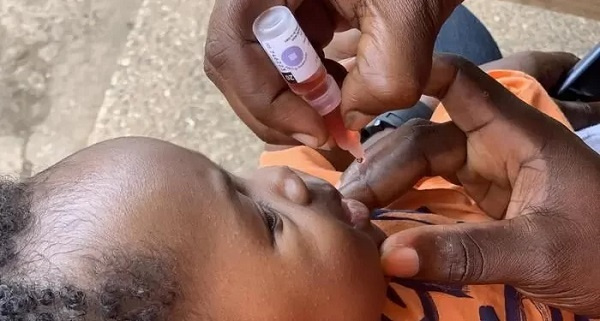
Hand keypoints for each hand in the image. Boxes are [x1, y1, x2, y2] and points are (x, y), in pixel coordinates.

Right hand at [204, 0, 461, 146]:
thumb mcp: (410, 12)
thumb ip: (385, 76)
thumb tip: (347, 122)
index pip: (232, 47)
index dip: (267, 101)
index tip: (317, 131)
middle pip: (234, 63)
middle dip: (277, 112)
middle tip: (324, 136)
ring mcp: (270, 2)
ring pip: (253, 68)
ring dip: (292, 105)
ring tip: (337, 114)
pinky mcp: (288, 14)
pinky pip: (278, 62)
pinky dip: (306, 90)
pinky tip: (341, 90)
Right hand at [340, 54, 599, 315]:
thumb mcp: (539, 252)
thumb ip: (465, 252)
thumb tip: (388, 256)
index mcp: (514, 135)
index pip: (458, 84)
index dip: (412, 82)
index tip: (363, 106)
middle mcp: (494, 147)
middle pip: (424, 137)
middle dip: (383, 165)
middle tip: (349, 202)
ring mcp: (487, 176)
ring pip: (423, 167)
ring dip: (388, 186)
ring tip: (354, 210)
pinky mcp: (484, 204)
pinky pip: (433, 196)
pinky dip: (406, 206)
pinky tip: (381, 221)